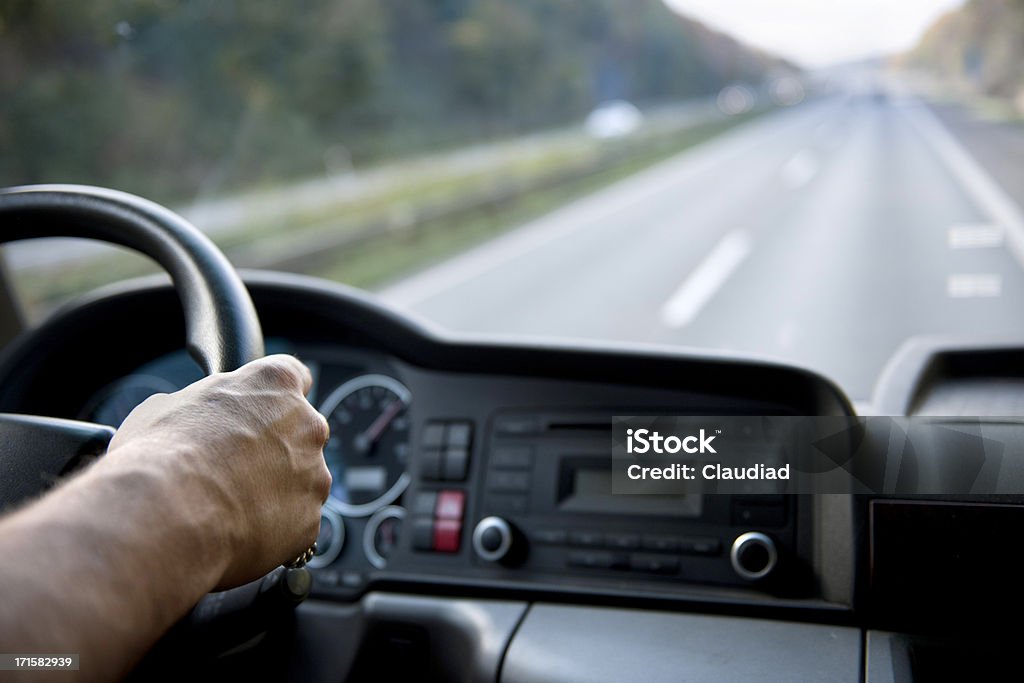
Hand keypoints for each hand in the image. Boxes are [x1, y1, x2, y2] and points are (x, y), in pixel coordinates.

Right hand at [105, 354, 330, 588]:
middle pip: (300, 434)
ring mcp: (314, 476)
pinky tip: (237, 531)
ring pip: (301, 482)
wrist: (167, 515)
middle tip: (234, 468)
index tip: (263, 410)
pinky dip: (273, 529)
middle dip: (274, 449)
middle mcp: (307, 426)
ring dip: (275, 491)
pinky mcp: (310, 521)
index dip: (274, 397)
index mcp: (276, 385)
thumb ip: (201, 405)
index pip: (294, 376)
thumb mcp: (166, 407)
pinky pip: (295, 523)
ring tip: (229, 506)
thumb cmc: (162, 455)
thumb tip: (193, 416)